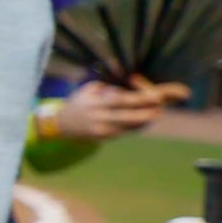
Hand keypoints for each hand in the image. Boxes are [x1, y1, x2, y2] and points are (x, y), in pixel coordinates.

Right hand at [57, 80, 174, 140]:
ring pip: (130, 126)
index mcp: (96, 103)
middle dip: (147, 111)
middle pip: (129, 116)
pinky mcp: (105, 138)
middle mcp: (100, 118)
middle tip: (161, 107)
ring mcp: (103, 130)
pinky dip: (137, 125)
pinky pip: (126, 131)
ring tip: (157, 112)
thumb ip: (108, 87)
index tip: (154, 95)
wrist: (61, 125)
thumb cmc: (79, 102)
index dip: (139, 97)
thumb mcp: (88, 89)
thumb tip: (130, 84)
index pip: (121, 100)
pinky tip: (145, 118)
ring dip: (145, 120)